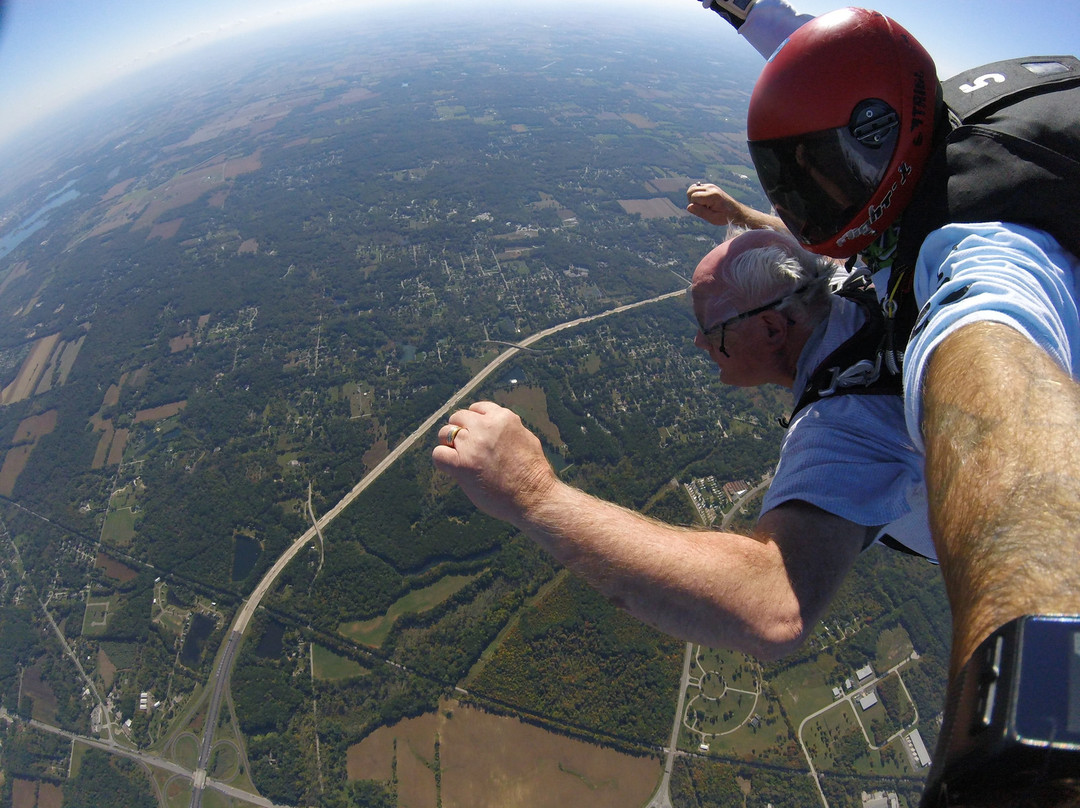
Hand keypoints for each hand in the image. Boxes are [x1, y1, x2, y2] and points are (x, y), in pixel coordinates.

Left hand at [432, 401, 557, 525]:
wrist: (534, 497)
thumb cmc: (532, 473)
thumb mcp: (525, 438)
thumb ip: (506, 429)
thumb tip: (490, 425)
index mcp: (503, 418)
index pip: (477, 408)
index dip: (474, 422)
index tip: (476, 434)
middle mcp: (486, 427)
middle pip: (458, 417)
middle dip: (459, 430)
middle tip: (465, 448)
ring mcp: (472, 445)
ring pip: (445, 433)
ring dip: (449, 445)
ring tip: (460, 459)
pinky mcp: (462, 464)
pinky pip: (438, 454)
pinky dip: (442, 460)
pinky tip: (452, 468)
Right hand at [686, 182, 747, 226]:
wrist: (736, 211)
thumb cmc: (725, 216)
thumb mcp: (713, 218)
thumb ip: (700, 212)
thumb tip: (688, 206)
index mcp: (712, 196)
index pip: (693, 197)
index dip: (694, 206)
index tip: (704, 211)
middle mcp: (711, 188)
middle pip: (691, 190)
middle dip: (691, 200)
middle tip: (702, 208)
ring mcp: (711, 186)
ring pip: (692, 188)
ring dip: (694, 197)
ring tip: (703, 205)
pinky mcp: (710, 186)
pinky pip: (697, 188)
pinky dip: (697, 195)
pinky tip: (705, 201)